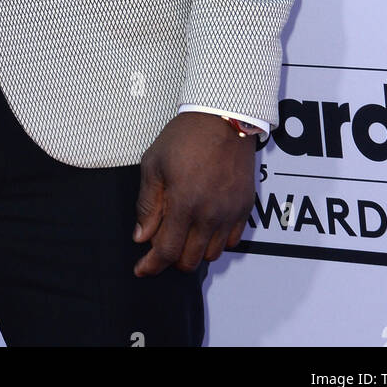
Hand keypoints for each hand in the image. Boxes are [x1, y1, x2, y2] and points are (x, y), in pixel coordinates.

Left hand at [133, 112, 256, 276]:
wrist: (223, 118)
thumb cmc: (185, 136)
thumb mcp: (154, 164)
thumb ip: (147, 204)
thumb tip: (141, 237)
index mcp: (184, 203)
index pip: (166, 251)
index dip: (151, 265)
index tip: (142, 269)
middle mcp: (210, 214)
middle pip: (189, 260)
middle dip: (171, 258)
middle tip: (161, 242)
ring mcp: (230, 213)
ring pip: (211, 255)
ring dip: (194, 250)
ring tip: (183, 231)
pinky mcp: (245, 208)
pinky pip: (231, 241)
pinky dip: (216, 241)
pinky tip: (204, 225)